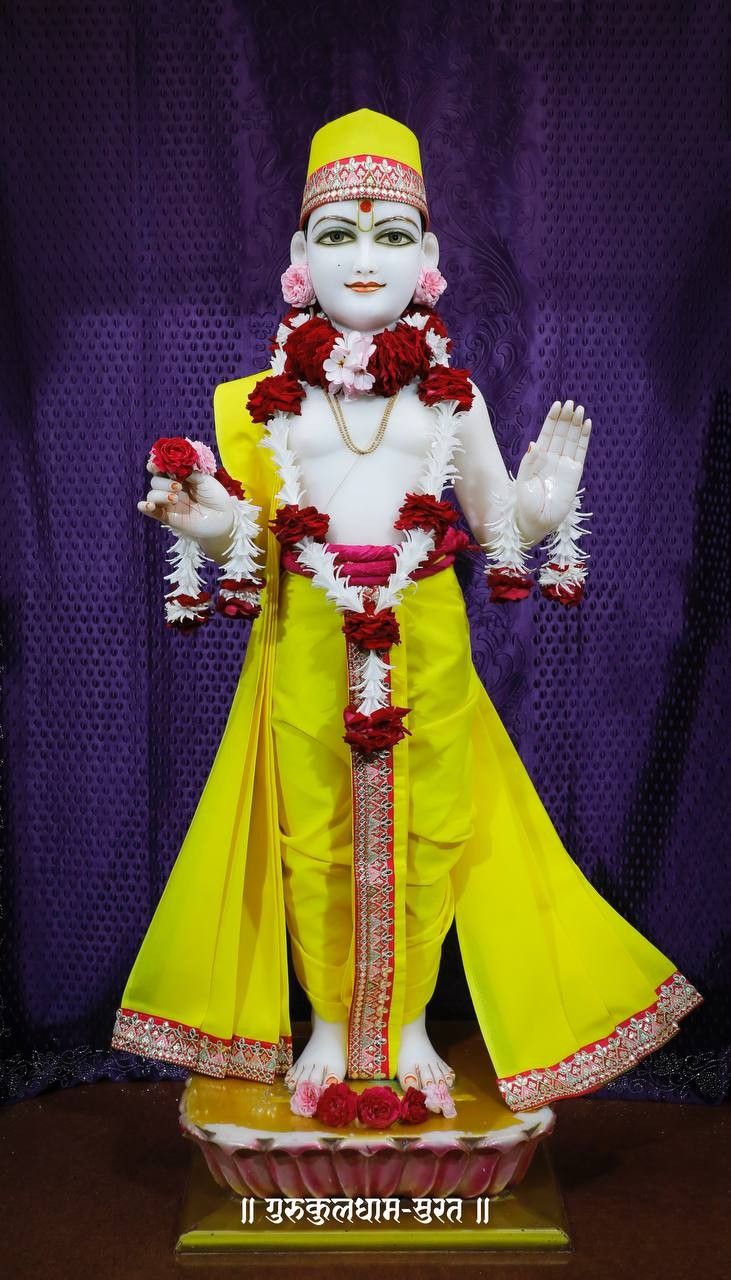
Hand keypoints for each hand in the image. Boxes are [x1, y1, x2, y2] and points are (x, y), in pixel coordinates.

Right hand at [137, 460, 234, 542]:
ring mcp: (169, 502)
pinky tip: (148, 505)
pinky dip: (146, 507)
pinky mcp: (168, 516)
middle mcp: (172, 488)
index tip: (156, 462)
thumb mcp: (205, 480)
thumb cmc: (216, 497)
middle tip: (178, 487)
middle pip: (156, 480)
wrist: (223, 519)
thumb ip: (189, 472)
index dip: (157, 464)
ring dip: (160, 494)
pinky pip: (151, 511)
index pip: (162, 468)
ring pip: (152, 494)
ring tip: (175, 498)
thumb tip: (175, 465)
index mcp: (180, 477)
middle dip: (164, 481)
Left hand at [515, 400, 590, 538]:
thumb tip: (536, 444)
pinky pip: (581, 452)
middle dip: (565, 418)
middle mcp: (552, 459)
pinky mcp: (575, 474)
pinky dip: (584, 438)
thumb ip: (529, 463)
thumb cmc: (524, 505)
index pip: (547, 434)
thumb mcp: (523, 481)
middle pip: (561, 433)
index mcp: (538, 458)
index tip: (557, 405)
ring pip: (572, 440)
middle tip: (570, 402)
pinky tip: (587, 424)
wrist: (533, 523)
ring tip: (579, 408)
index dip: (552, 420)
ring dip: (575, 424)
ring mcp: (564, 465)